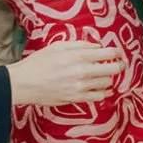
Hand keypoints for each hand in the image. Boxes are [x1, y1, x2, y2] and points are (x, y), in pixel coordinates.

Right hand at [7, 40, 124, 106]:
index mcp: (79, 55)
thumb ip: (80, 44)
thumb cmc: (39, 63)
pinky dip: (101, 92)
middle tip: (118, 64)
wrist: (24, 83)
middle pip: (113, 69)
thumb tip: (97, 46)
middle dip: (118, 65)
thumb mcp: (58, 46)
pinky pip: (99, 96)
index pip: (109, 53)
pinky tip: (96, 88)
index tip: (117, 53)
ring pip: (107, 83)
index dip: (117, 52)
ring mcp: (81, 86)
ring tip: (102, 76)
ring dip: (108, 78)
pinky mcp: (77, 98)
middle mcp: (83, 71)